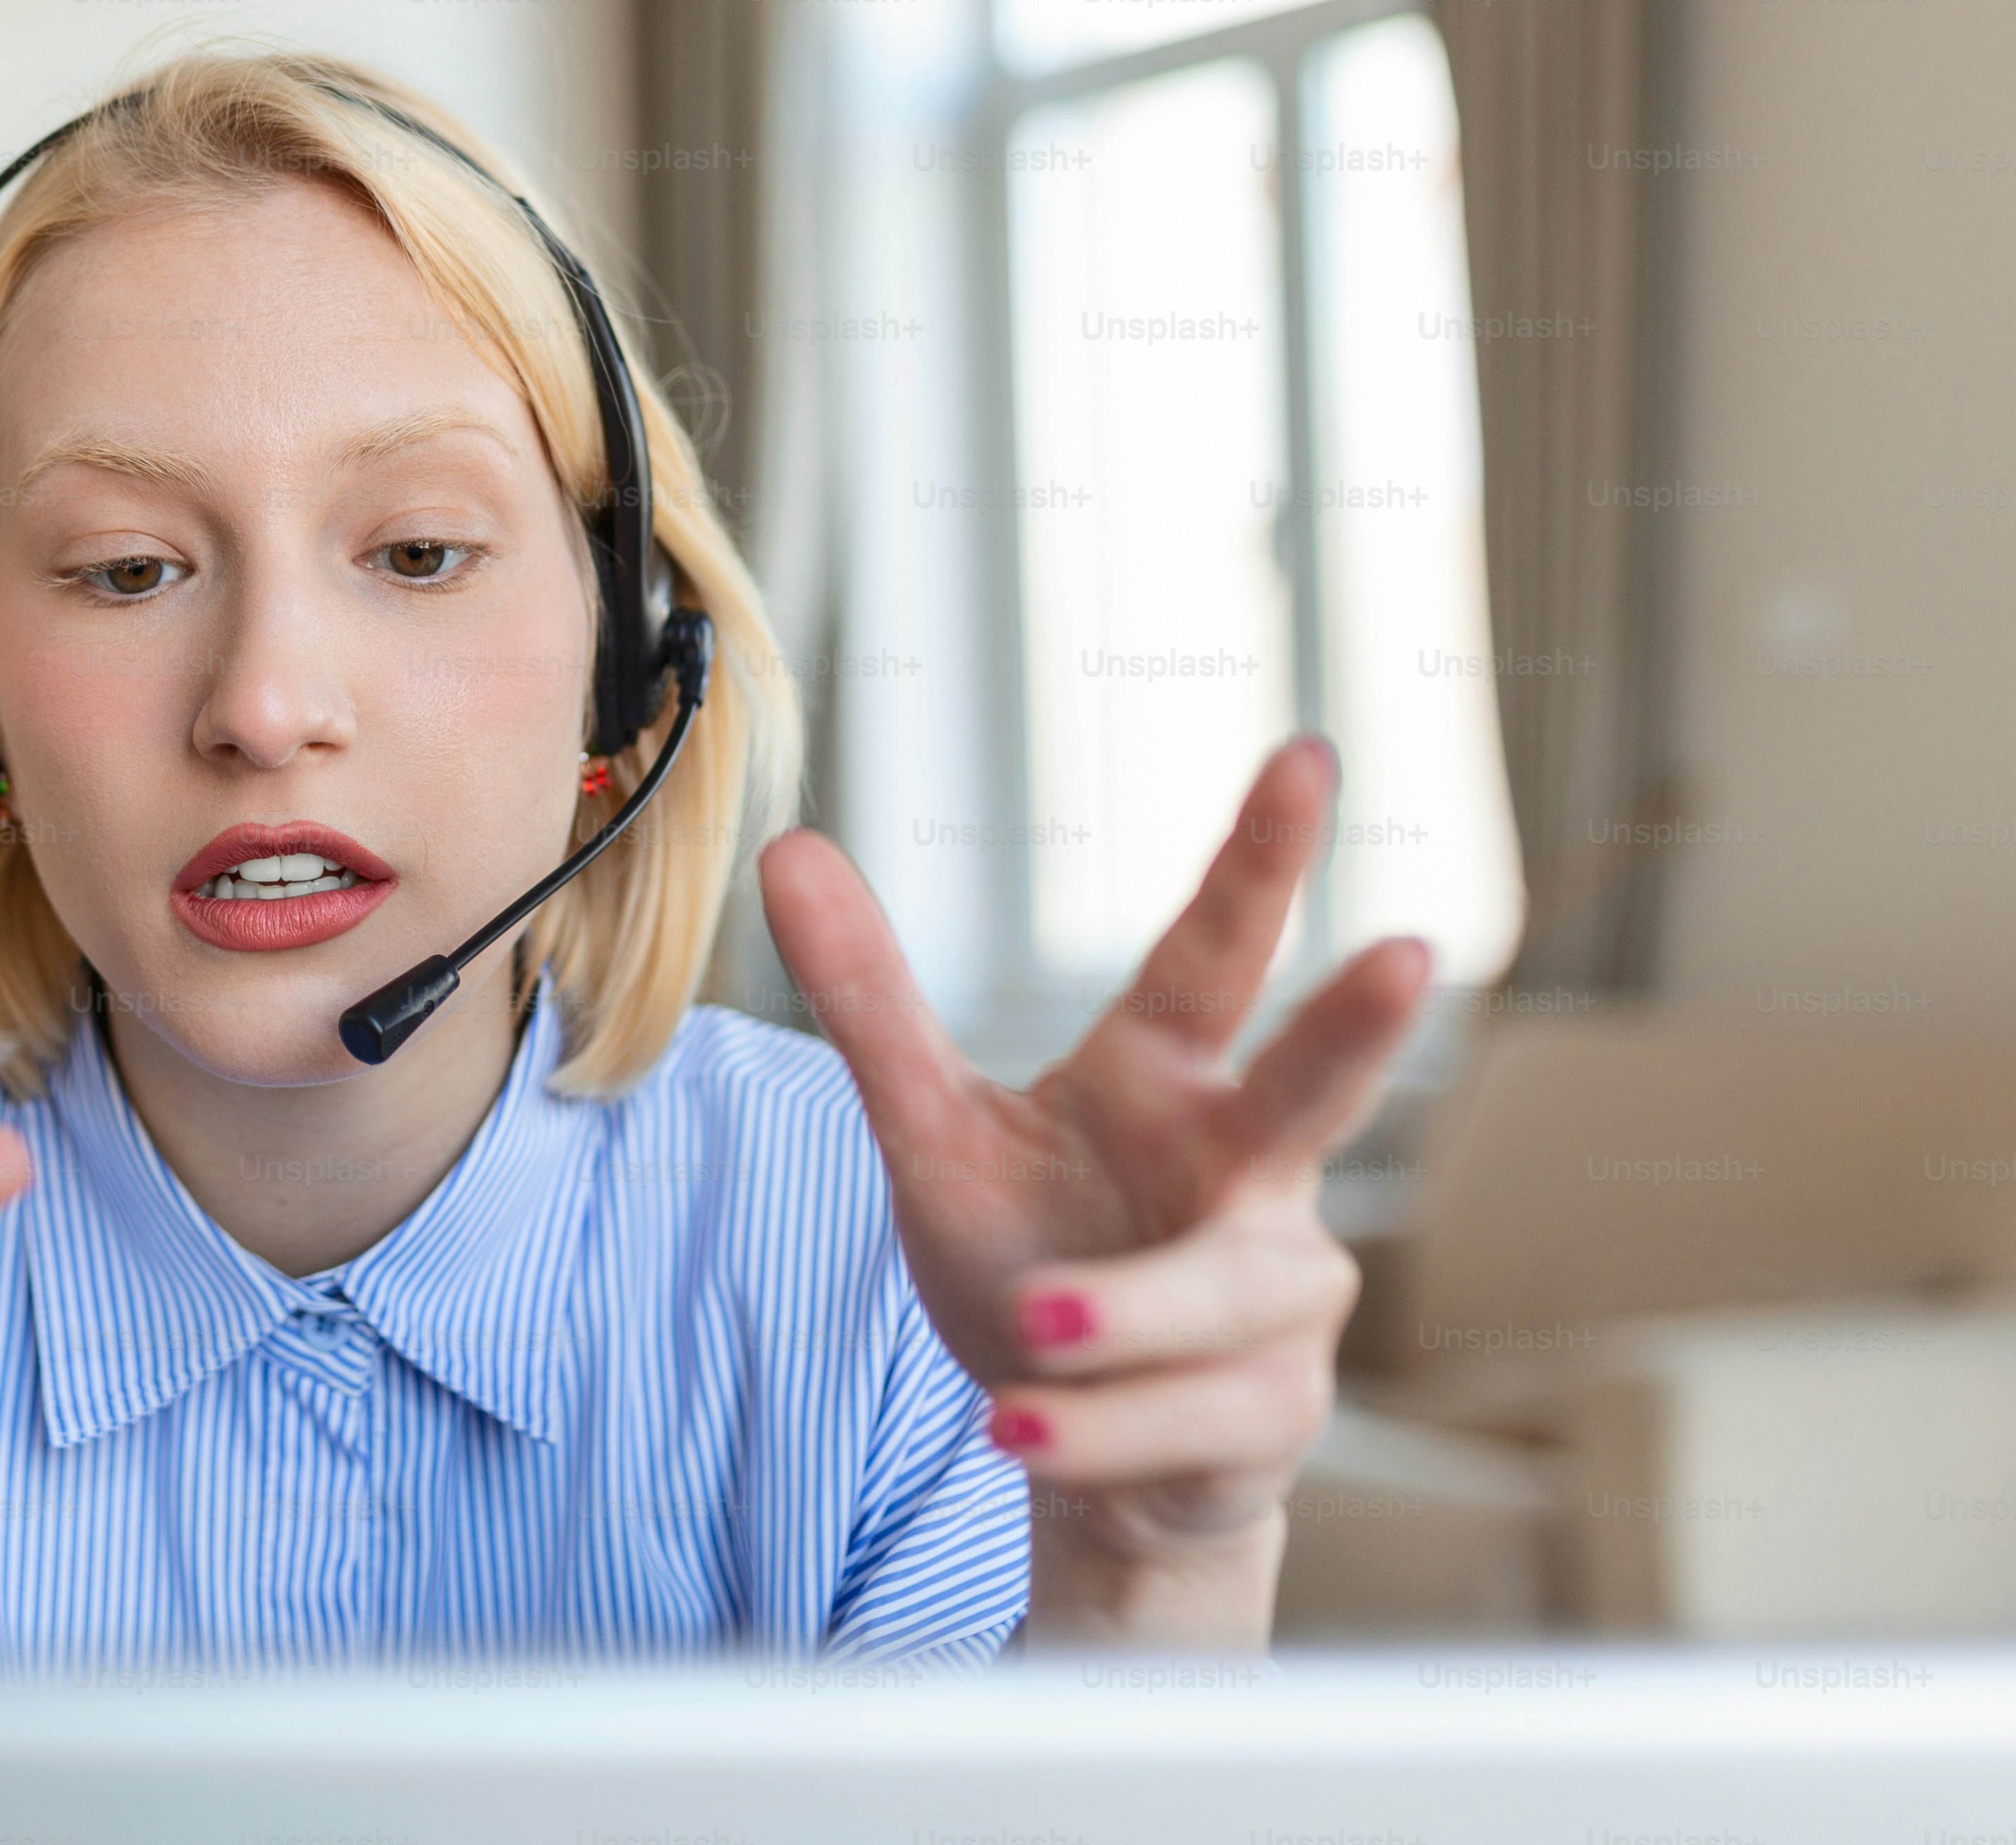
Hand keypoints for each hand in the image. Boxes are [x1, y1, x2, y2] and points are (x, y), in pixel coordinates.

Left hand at [760, 738, 1426, 1648]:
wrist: (1076, 1442)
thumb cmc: (1032, 1257)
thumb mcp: (931, 1133)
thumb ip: (870, 1003)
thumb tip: (785, 848)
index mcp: (1166, 1079)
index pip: (1214, 954)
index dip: (1261, 857)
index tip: (1305, 753)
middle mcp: (1249, 1170)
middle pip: (1314, 1085)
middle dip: (1359, 1023)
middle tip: (1411, 950)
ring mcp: (1279, 1292)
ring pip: (1219, 1289)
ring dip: (1122, 1314)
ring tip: (1030, 1330)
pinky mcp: (1272, 1409)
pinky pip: (1185, 1412)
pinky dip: (1095, 1427)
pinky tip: (1021, 1430)